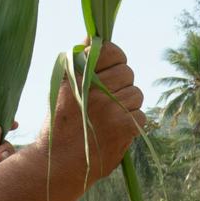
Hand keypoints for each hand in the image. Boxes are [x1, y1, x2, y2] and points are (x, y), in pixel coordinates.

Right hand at [42, 42, 144, 192]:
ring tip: (111, 115)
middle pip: (127, 72)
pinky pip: (141, 115)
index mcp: (77, 75)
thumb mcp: (60, 88)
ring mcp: (111, 109)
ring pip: (136, 94)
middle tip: (110, 96)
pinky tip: (116, 129)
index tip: (112, 66)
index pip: (110, 50)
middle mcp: (95, 89)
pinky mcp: (124, 128)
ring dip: (128, 103)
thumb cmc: (60, 123)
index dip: (116, 57)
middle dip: (122, 83)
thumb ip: (78, 62)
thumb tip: (93, 37)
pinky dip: (131, 123)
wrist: (58, 163)